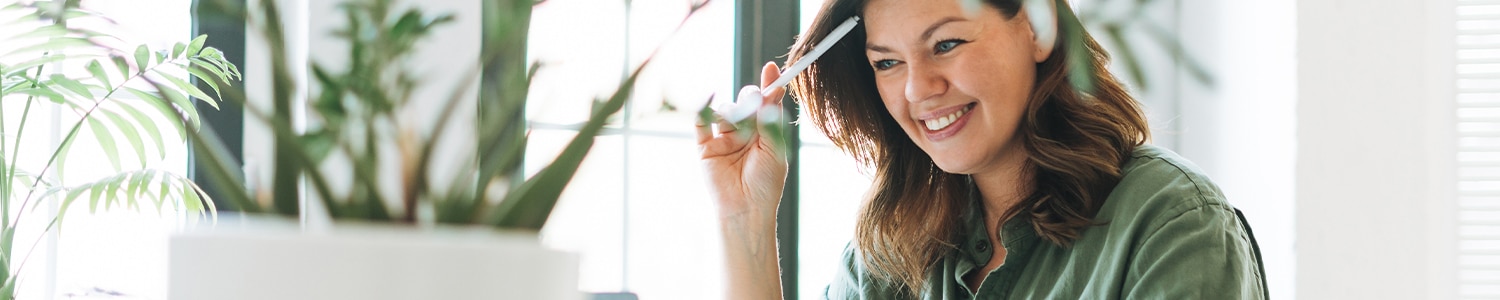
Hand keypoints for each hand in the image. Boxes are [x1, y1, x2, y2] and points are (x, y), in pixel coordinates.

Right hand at [698, 61, 788, 222]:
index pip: (766, 104)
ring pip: (725, 111)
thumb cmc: (765, 183)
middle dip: (749, 99)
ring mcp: (724, 139)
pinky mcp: (706, 147)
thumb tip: (773, 90)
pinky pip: (701, 123)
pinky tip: (709, 100)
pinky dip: (703, 109)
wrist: (745, 210)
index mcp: (764, 133)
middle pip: (744, 103)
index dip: (769, 85)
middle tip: (754, 103)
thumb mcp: (774, 148)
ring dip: (732, 112)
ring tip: (738, 126)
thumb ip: (771, 119)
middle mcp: (744, 134)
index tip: (773, 69)